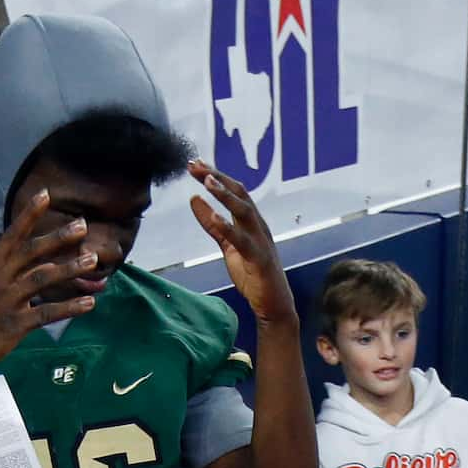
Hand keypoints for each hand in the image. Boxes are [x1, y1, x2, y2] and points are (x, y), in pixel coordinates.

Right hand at [0, 189, 99, 381]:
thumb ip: (15, 273)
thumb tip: (46, 264)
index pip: (12, 235)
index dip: (29, 215)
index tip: (46, 194)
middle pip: (31, 252)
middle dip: (58, 238)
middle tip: (82, 226)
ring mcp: (6, 302)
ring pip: (42, 279)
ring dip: (70, 269)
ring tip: (93, 261)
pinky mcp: (15, 325)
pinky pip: (46, 313)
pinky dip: (69, 308)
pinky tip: (89, 304)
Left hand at [186, 160, 298, 327]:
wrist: (273, 304)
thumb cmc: (253, 273)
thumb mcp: (228, 245)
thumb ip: (213, 224)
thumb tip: (194, 199)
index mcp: (251, 220)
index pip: (233, 190)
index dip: (215, 175)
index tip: (194, 163)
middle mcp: (258, 225)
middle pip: (239, 193)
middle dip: (217, 177)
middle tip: (196, 165)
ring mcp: (260, 240)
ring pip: (244, 211)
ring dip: (225, 195)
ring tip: (207, 182)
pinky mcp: (259, 258)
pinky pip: (243, 240)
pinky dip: (228, 227)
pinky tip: (215, 216)